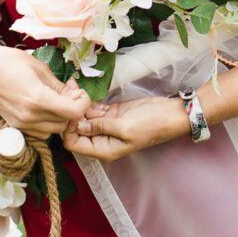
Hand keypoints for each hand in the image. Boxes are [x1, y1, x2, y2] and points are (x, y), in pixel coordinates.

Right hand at [0, 45, 91, 138]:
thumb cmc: (6, 62)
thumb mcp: (39, 68)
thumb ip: (59, 86)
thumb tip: (76, 95)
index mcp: (38, 99)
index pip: (74, 112)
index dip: (83, 102)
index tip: (78, 91)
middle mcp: (30, 117)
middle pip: (66, 124)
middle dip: (73, 109)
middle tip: (69, 92)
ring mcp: (21, 124)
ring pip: (54, 131)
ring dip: (61, 118)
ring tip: (56, 100)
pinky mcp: (16, 126)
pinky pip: (41, 132)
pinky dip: (48, 123)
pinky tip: (45, 108)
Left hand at [63, 96, 189, 161]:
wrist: (170, 114)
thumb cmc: (151, 124)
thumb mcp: (125, 127)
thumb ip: (100, 127)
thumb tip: (78, 125)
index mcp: (103, 149)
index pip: (73, 144)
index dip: (68, 129)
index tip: (71, 112)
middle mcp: (101, 139)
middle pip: (76, 130)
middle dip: (70, 113)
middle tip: (68, 94)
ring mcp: (105, 125)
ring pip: (83, 117)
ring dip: (77, 104)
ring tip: (72, 87)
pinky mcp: (110, 113)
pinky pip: (93, 109)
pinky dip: (87, 100)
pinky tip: (80, 88)